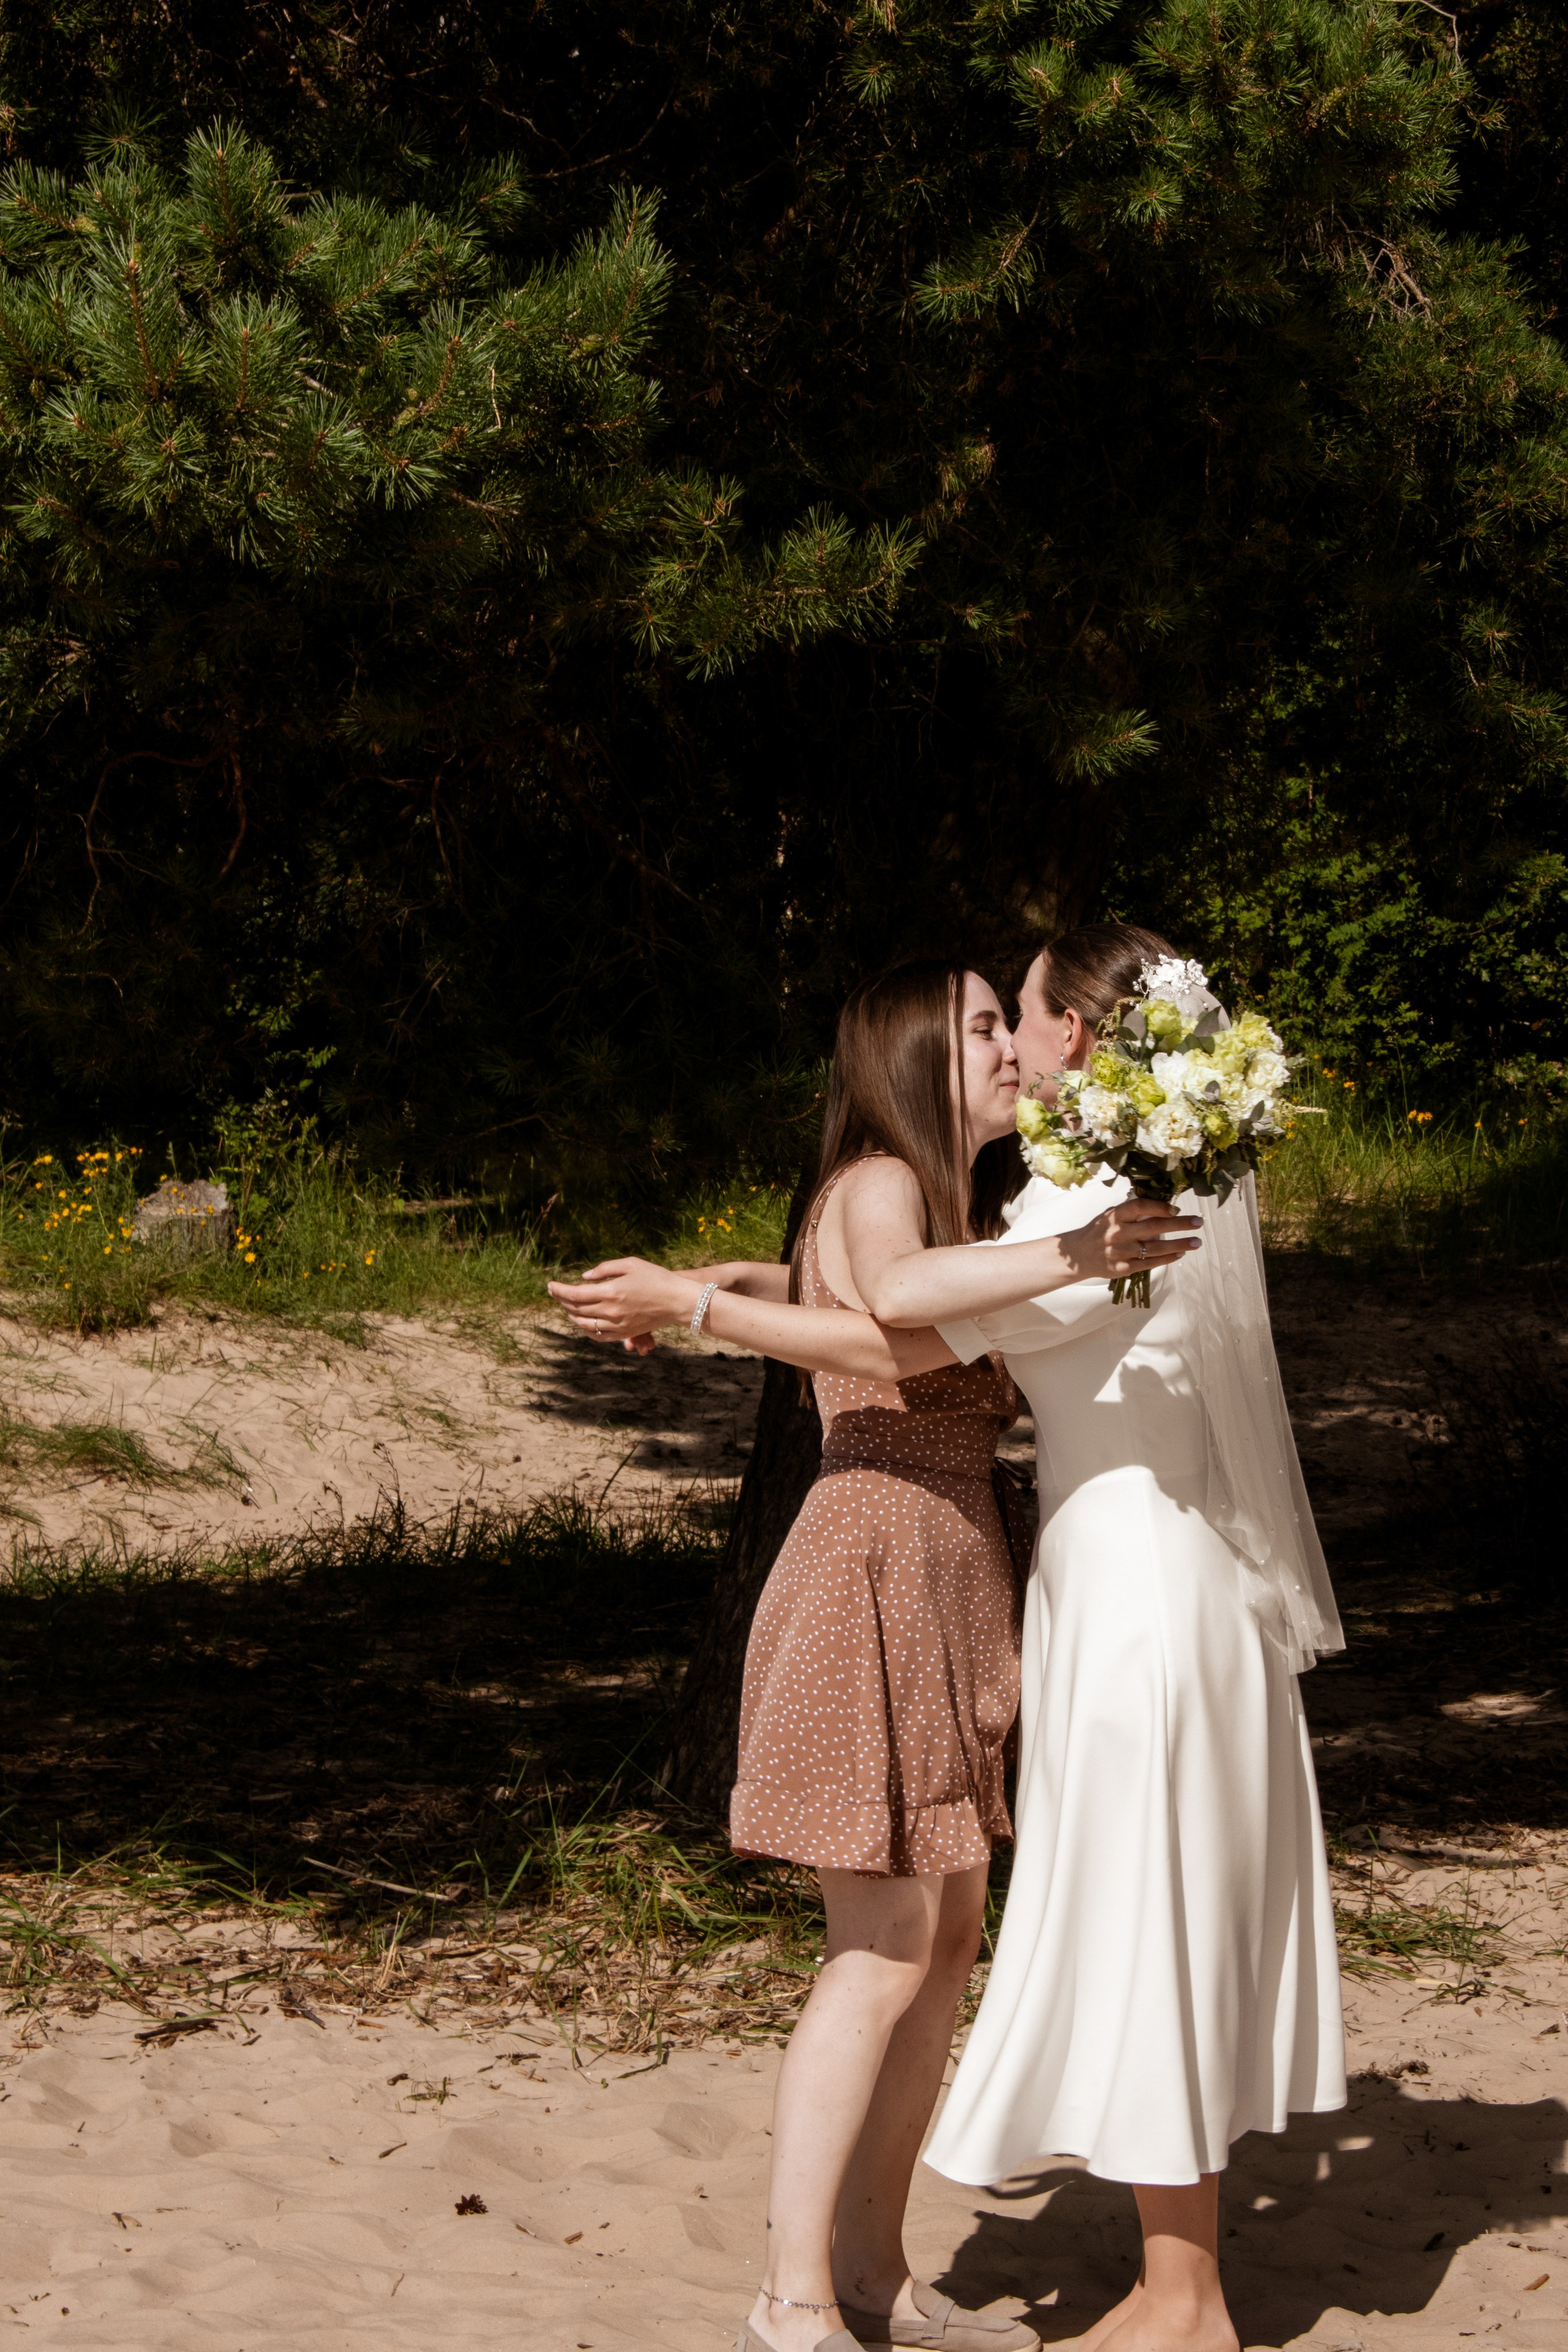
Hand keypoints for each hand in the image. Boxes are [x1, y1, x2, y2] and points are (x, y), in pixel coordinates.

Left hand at [547, 1257, 698, 1341]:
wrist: (677, 1300)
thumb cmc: (656, 1278)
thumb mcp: (630, 1264)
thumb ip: (604, 1269)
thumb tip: (584, 1277)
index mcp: (611, 1291)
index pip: (575, 1294)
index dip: (558, 1290)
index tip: (549, 1285)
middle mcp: (611, 1311)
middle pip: (576, 1309)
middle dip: (561, 1300)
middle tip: (554, 1293)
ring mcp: (617, 1325)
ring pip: (584, 1324)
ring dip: (571, 1315)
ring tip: (566, 1306)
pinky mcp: (624, 1333)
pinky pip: (598, 1335)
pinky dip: (585, 1329)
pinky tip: (582, 1321)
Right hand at [1058, 1196, 1203, 1281]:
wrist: (1079, 1255)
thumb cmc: (1099, 1231)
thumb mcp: (1111, 1215)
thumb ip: (1133, 1212)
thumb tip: (1164, 1208)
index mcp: (1114, 1216)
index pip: (1140, 1207)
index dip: (1160, 1207)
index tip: (1176, 1208)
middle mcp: (1118, 1233)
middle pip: (1154, 1227)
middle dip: (1180, 1224)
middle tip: (1198, 1222)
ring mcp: (1121, 1252)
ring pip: (1156, 1248)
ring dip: (1179, 1245)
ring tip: (1196, 1242)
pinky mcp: (1123, 1269)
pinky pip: (1150, 1263)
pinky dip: (1167, 1258)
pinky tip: (1180, 1254)